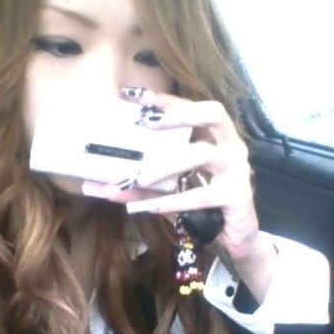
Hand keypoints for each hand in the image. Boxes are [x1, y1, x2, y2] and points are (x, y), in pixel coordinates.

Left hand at [82, 89, 276, 300]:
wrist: (234, 237)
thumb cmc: (200, 205)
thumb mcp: (167, 190)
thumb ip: (139, 184)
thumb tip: (96, 185)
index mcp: (213, 137)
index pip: (191, 108)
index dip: (167, 100)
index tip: (137, 96)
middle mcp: (229, 145)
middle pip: (212, 113)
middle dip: (179, 113)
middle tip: (147, 121)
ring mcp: (237, 169)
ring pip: (201, 154)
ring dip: (166, 164)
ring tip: (138, 177)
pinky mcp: (237, 195)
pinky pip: (200, 194)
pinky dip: (170, 201)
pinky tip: (144, 207)